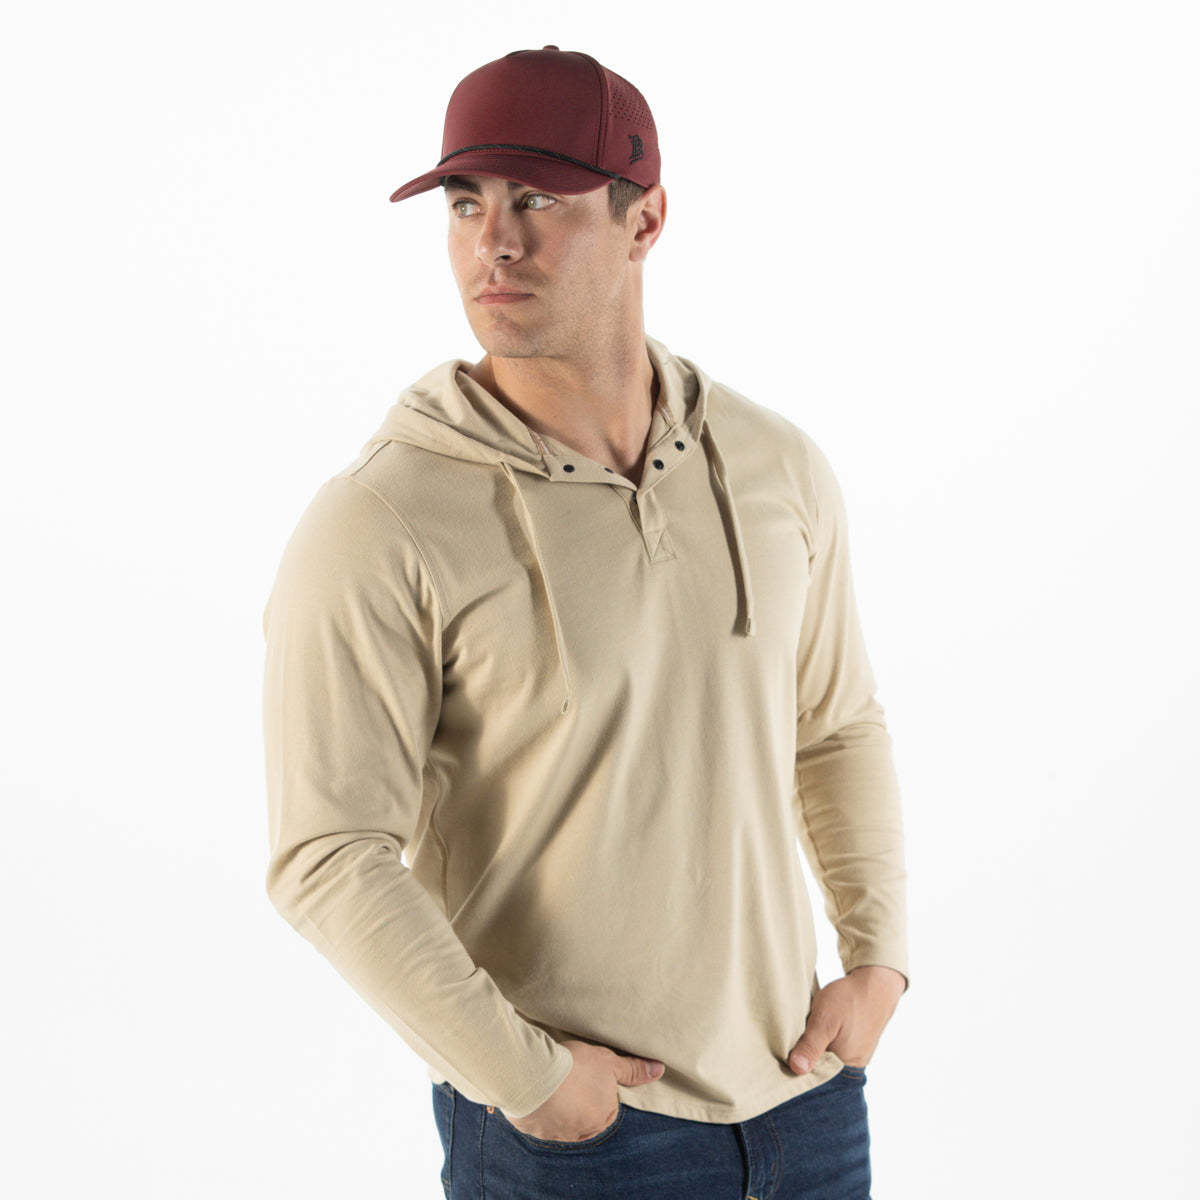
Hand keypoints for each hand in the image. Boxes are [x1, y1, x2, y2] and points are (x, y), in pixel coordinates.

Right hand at [506, 1038, 664, 1141]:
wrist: (534, 1075)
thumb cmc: (575, 1067)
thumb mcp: (608, 1062)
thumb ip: (633, 1070)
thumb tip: (659, 1070)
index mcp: (601, 1118)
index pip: (607, 1108)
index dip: (600, 1090)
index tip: (590, 1075)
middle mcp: (580, 1132)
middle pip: (585, 1117)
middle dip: (580, 1100)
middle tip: (572, 1078)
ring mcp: (556, 1133)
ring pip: (562, 1121)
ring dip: (559, 1105)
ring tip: (554, 1082)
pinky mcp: (534, 1129)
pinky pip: (540, 1121)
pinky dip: (539, 1108)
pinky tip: (538, 1091)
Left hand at [787, 965, 906, 1073]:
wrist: (875, 984)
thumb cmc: (850, 1000)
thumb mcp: (825, 1020)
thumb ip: (811, 1045)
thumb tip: (797, 1069)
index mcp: (843, 1065)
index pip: (813, 1076)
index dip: (795, 1065)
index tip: (779, 1053)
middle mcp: (849, 1065)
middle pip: (818, 1067)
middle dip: (802, 1056)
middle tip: (786, 1038)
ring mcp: (852, 1055)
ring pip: (823, 1056)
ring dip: (810, 1046)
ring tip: (799, 1031)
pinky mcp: (852, 1044)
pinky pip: (831, 1048)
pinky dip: (820, 1040)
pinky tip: (812, 1028)